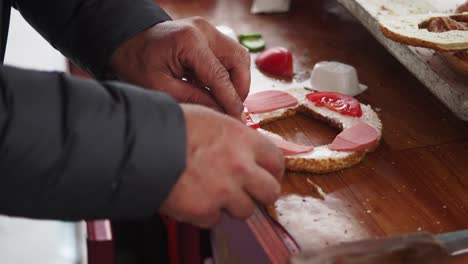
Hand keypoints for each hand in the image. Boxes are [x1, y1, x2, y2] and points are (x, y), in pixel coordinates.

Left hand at [110, 17, 250, 120]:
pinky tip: (215, 88)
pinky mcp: (208, 35)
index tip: (237, 119)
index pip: (221, 76)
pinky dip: (228, 74)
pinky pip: (229, 56)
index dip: (231, 101)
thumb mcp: (160, 87)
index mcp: (190, 41)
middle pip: (239, 61)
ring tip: (223, 100)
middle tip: (232, 109)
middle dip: (240, 88)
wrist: (127, 41)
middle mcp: (204, 31)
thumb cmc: (137, 61)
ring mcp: (208, 30)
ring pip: (238, 57)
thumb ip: (193, 99)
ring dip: (236, 81)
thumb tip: (221, 112)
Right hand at [159, 104, 284, 227]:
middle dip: (260, 193)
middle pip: (270, 192)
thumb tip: (246, 150)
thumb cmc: (172, 127)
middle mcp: (240, 166)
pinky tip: (194, 197)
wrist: (142, 145)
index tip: (268, 176)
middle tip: (248, 191)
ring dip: (232, 205)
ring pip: (245, 210)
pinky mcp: (204, 210)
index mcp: (243, 140)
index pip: (277, 161)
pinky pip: (216, 220)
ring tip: (213, 192)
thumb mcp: (211, 119)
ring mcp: (224, 191)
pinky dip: (206, 213)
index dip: (273, 171)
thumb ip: (235, 137)